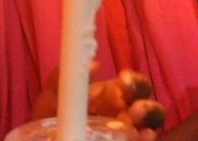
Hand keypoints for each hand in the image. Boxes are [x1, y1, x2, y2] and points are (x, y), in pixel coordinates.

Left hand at [30, 66, 164, 140]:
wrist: (48, 139)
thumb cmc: (50, 121)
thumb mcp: (50, 100)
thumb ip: (63, 80)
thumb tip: (91, 65)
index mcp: (109, 96)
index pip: (132, 84)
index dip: (133, 81)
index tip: (124, 80)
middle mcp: (124, 115)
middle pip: (148, 107)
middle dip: (146, 106)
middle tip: (136, 110)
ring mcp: (127, 134)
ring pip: (149, 127)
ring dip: (148, 124)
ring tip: (140, 129)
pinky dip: (145, 140)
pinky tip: (143, 138)